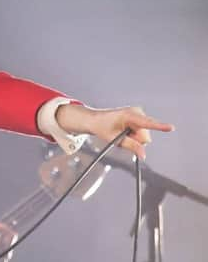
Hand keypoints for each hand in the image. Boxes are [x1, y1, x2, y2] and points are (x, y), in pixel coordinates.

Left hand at [56, 104, 174, 159]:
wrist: (96, 120)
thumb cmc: (103, 126)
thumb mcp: (115, 139)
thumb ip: (131, 146)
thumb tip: (143, 155)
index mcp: (130, 115)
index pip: (147, 123)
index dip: (160, 126)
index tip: (171, 127)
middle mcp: (137, 112)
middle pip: (145, 136)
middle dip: (136, 140)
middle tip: (122, 136)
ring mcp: (139, 114)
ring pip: (144, 136)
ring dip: (134, 138)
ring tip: (122, 133)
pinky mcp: (140, 118)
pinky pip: (142, 132)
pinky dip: (134, 135)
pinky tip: (126, 131)